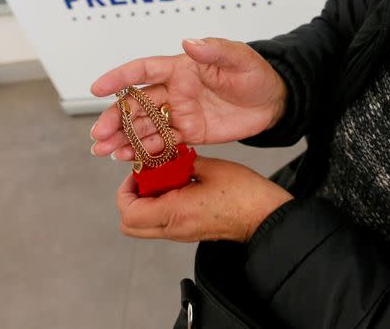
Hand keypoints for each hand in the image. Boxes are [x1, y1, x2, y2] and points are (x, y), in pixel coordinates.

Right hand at [89, 38, 287, 160]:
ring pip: (145, 126)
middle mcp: (175, 91)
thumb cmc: (255, 74)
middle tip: (98, 135)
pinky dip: (145, 151)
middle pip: (137, 104)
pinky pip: (163, 143)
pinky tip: (129, 159)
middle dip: (115, 118)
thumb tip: (189, 42)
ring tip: (104, 151)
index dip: (119, 78)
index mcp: (181, 68)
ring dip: (123, 138)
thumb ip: (214, 51)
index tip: (97, 89)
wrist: (273, 102)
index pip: (144, 70)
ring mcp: (180, 113)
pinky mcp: (190, 133)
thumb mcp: (239, 58)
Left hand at [117, 156, 293, 242]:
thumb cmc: (245, 195)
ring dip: (145, 203)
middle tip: (144, 180)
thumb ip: (182, 161)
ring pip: (144, 226)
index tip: (137, 174)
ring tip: (164, 181)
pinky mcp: (190, 232)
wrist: (264, 216)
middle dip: (130, 200)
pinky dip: (160, 206)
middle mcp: (174, 228)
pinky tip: (178, 187)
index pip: (129, 211)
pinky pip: (162, 224)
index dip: (125, 190)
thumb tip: (167, 155)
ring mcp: (181, 234)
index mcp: (175, 212)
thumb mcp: (211, 167)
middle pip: (129, 225)